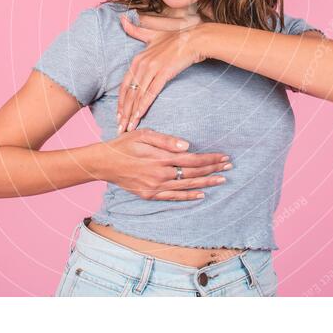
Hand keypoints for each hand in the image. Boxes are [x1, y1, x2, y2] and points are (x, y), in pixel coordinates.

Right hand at [99, 128, 231, 199]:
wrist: (103, 163)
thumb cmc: (123, 144)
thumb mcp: (143, 134)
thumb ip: (166, 140)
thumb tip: (187, 146)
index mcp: (161, 158)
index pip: (192, 160)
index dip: (210, 159)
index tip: (224, 156)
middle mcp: (160, 175)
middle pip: (193, 173)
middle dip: (213, 169)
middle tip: (230, 166)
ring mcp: (155, 187)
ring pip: (187, 186)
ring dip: (206, 183)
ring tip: (222, 179)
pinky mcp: (149, 194)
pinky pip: (173, 197)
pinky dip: (188, 197)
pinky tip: (201, 194)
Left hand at [116, 13, 206, 132]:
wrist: (196, 39)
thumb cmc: (176, 38)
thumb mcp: (153, 34)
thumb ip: (136, 30)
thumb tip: (122, 18)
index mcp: (138, 58)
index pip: (124, 84)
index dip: (120, 102)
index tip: (118, 115)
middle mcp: (141, 63)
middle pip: (128, 93)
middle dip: (123, 112)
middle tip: (120, 128)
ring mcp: (152, 68)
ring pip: (137, 95)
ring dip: (131, 113)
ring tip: (128, 128)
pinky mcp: (164, 73)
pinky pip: (150, 93)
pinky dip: (143, 105)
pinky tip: (139, 116)